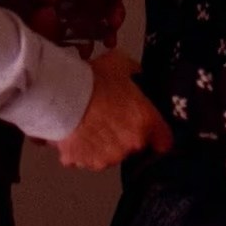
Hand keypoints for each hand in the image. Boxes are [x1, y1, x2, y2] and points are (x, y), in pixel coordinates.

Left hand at [22, 0, 127, 57]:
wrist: (4, 29)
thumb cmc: (15, 0)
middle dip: (114, 9)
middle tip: (115, 21)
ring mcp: (73, 16)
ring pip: (100, 18)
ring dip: (109, 28)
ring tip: (110, 40)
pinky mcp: (69, 35)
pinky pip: (87, 38)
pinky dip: (92, 43)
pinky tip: (89, 50)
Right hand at [54, 49, 171, 169]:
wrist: (61, 93)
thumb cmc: (92, 79)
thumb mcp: (120, 62)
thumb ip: (134, 72)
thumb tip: (136, 73)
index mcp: (144, 123)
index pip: (164, 142)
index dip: (158, 137)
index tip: (151, 133)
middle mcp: (129, 145)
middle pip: (133, 146)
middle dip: (123, 136)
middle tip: (109, 118)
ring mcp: (105, 157)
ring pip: (108, 155)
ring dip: (101, 144)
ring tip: (88, 123)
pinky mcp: (82, 162)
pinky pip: (83, 158)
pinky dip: (80, 149)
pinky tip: (74, 132)